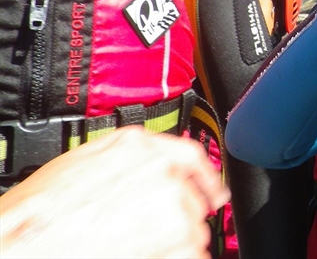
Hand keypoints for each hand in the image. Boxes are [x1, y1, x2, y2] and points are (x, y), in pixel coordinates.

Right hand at [0, 127, 228, 258]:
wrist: (21, 249)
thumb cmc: (38, 215)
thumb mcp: (83, 164)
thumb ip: (126, 163)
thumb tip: (145, 173)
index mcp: (140, 148)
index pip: (191, 156)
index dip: (206, 177)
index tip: (215, 191)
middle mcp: (164, 174)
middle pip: (190, 202)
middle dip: (174, 221)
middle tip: (145, 238)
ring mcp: (174, 210)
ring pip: (193, 234)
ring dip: (172, 247)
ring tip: (134, 252)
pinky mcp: (178, 245)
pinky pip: (192, 257)